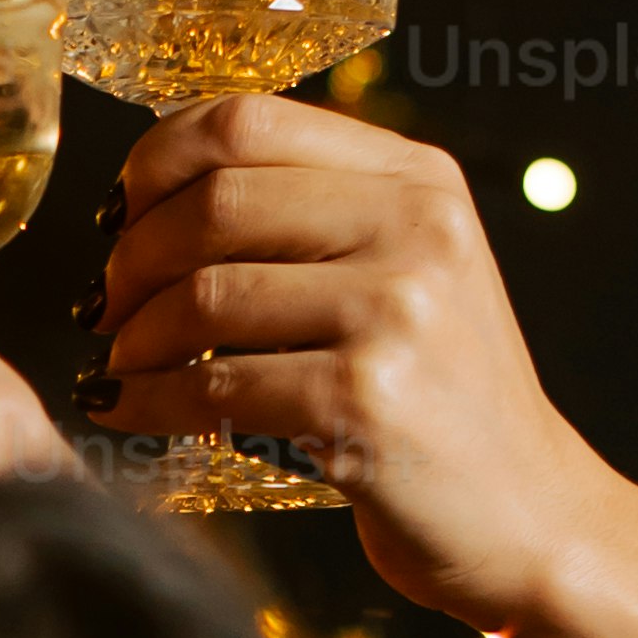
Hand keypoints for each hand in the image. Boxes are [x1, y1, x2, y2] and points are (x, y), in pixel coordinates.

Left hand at [87, 93, 623, 628]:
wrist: (530, 518)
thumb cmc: (442, 401)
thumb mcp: (409, 274)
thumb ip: (313, 218)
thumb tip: (149, 198)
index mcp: (418, 180)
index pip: (247, 120)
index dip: (154, 161)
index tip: (118, 214)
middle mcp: (416, 229)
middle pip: (213, 201)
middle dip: (131, 258)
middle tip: (107, 305)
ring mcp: (397, 314)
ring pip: (204, 295)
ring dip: (133, 335)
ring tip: (121, 362)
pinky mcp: (366, 403)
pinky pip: (214, 387)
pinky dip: (146, 399)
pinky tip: (124, 408)